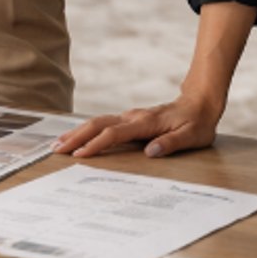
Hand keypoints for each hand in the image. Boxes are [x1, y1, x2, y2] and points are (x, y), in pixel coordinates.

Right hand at [54, 85, 225, 158]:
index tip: (79, 154)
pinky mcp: (130, 119)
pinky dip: (87, 130)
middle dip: (76, 136)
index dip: (96, 144)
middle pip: (98, 124)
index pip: (114, 133)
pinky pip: (104, 123)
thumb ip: (171, 143)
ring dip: (77, 132)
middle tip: (57, 149)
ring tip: (59, 143)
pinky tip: (78, 137)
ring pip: (98, 122)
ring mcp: (130, 116)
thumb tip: (151, 151)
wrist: (200, 103)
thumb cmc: (197, 122)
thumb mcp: (191, 136)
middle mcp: (133, 117)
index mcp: (145, 123)